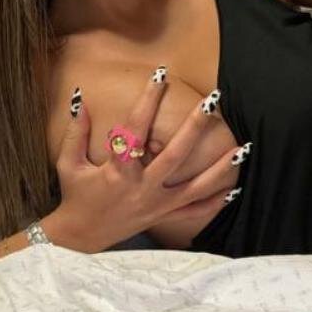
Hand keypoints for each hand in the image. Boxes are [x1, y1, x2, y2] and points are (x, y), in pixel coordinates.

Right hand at [43, 67, 246, 252]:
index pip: (135, 129)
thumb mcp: (69, 164)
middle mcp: (142, 187)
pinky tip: (234, 189)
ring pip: (195, 186)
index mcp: (118, 171)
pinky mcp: (162, 216)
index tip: (159, 75)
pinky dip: (214, 202)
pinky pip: (193, 211)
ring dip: (219, 168)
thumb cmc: (76, 196)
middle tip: (212, 101)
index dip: (147, 100)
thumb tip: (80, 98)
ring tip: (242, 148)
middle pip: (175, 155)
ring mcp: (156, 204)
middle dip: (195, 127)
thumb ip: (75, 132)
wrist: (80, 236)